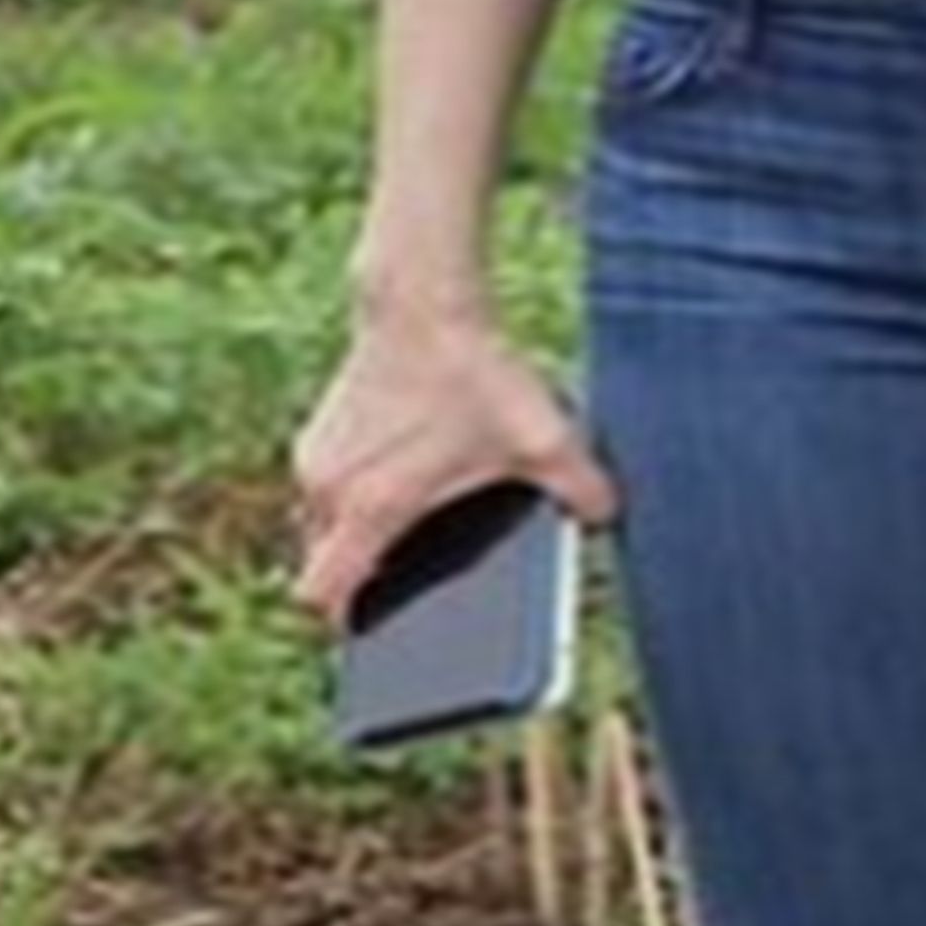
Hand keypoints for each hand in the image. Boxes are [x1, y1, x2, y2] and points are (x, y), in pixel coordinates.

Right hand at [291, 307, 619, 629]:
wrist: (425, 300)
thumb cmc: (475, 374)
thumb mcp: (544, 439)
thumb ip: (582, 489)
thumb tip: (609, 518)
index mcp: (372, 508)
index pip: (323, 593)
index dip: (346, 619)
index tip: (375, 625)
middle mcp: (328, 487)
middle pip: (322, 560)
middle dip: (360, 573)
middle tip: (404, 574)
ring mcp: (316, 455)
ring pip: (320, 521)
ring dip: (356, 529)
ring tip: (410, 521)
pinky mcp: (319, 426)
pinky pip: (328, 482)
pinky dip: (355, 490)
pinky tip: (405, 472)